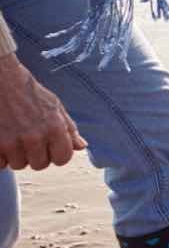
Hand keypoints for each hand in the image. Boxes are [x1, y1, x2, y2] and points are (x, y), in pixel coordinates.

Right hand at [0, 54, 86, 170]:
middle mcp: (35, 136)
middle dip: (36, 155)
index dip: (57, 155)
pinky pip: (1, 164)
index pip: (63, 159)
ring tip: (16, 137)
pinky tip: (3, 140)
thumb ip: (69, 128)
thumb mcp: (55, 106)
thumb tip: (81, 146)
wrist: (2, 81)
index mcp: (54, 127)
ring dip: (18, 155)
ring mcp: (13, 141)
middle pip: (40, 165)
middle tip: (30, 140)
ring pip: (19, 165)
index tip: (50, 148)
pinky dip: (1, 155)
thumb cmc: (29, 93)